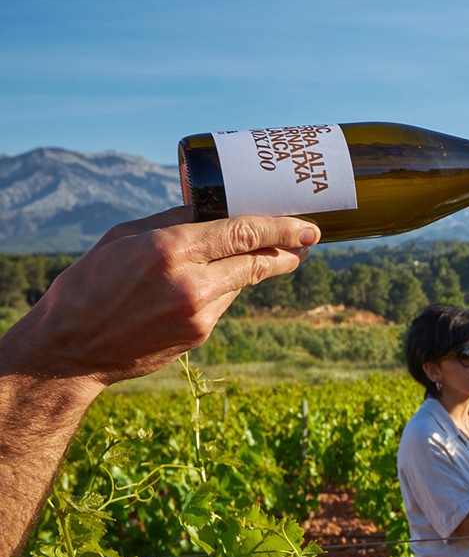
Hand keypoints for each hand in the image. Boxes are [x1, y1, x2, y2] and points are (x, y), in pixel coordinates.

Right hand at [3, 207, 318, 392]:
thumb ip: (172, 223)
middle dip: (288, 250)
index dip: (282, 229)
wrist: (71, 349)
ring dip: (259, 268)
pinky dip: (228, 288)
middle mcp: (191, 282)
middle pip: (257, 262)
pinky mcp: (200, 335)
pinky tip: (221, 280)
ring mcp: (199, 313)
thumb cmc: (90, 284)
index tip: (309, 227)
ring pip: (243, 282)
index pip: (243, 233)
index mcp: (170, 249)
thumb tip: (214, 207)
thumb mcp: (124, 238)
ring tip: (275, 254)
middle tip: (308, 240)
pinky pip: (225, 302)